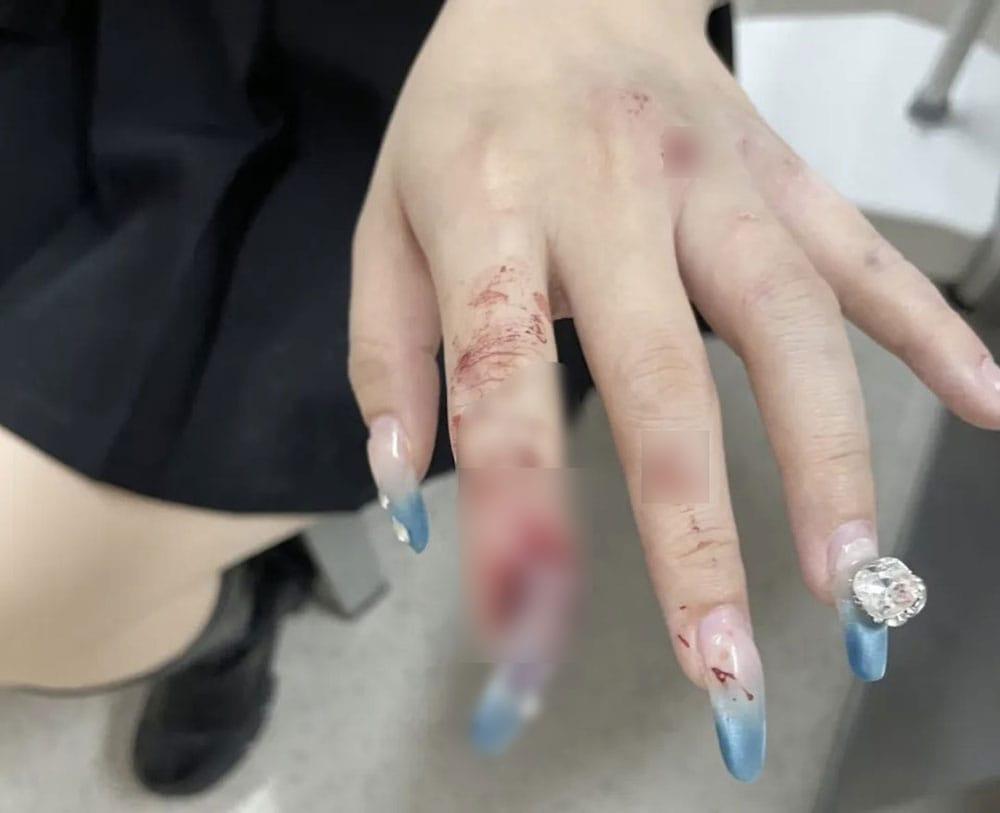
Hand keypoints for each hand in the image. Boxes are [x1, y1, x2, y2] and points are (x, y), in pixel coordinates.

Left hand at [349, 0, 999, 779]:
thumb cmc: (462, 118)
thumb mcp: (383, 226)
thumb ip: (387, 360)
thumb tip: (408, 494)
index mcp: (490, 212)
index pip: (499, 375)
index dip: (514, 507)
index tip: (526, 625)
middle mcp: (610, 196)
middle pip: (664, 378)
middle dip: (695, 534)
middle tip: (722, 660)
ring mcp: (710, 181)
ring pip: (788, 323)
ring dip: (829, 456)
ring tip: (853, 580)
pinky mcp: (777, 172)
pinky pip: (859, 253)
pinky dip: (928, 331)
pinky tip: (987, 404)